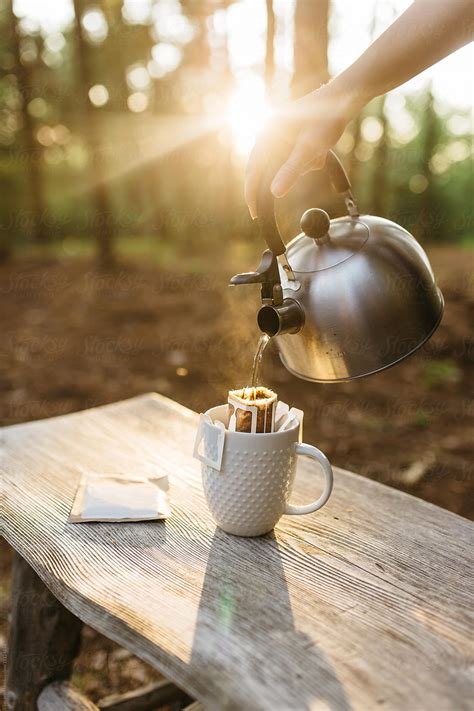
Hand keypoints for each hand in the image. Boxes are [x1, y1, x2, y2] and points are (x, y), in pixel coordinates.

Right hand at [245, 83, 358, 217]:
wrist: (344, 98)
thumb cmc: (325, 119)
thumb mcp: (309, 149)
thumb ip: (291, 171)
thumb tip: (274, 193)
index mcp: (267, 133)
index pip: (253, 169)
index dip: (251, 192)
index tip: (253, 212)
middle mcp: (270, 133)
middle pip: (265, 167)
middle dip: (280, 179)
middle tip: (272, 204)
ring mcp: (281, 134)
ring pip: (284, 164)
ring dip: (302, 166)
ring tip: (319, 154)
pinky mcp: (292, 135)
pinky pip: (295, 158)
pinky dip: (308, 160)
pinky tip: (321, 152)